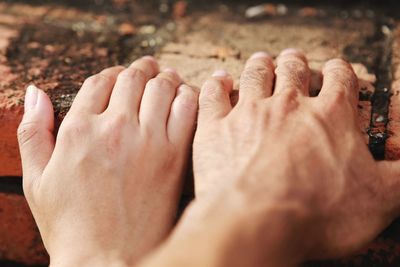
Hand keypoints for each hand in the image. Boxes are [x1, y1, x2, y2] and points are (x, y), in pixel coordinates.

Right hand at [17, 57, 197, 266]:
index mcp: (79, 129)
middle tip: (150, 68)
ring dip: (166, 76)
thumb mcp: (37, 180)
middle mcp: (115, 128)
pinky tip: (186, 96)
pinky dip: (188, 95)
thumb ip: (34, 132)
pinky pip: (187, 109)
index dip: (112, 74)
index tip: (121, 77)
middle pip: (133, 77)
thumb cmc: (70, 224)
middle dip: (142, 68)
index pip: (100, 81)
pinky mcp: (174, 155)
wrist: (107, 258)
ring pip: (162, 86)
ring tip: (170, 76)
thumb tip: (36, 92)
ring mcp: (147, 140)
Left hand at [189, 50, 399, 263]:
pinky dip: (217, 84)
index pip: (340, 79)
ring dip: (260, 65)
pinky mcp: (215, 127)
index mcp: (329, 116)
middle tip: (294, 59)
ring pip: (255, 75)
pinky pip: (213, 94)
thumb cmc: (316, 213)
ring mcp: (248, 112)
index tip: (338, 70)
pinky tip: (220, 80)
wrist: (257, 222)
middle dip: (296, 63)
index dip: (340, 71)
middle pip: (293, 70)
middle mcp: (288, 105)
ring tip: (262, 60)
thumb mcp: (380, 198)